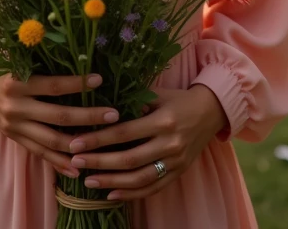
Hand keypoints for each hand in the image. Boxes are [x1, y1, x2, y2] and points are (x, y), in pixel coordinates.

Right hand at [0, 55, 119, 177]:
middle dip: (88, 118)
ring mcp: (13, 125)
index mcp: (17, 81)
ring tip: (102, 146)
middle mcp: (15, 107)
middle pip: (58, 117)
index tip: (100, 79)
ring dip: (77, 145)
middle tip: (113, 116)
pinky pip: (37, 152)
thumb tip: (69, 44)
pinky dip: (57, 161)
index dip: (78, 83)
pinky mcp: (11, 135)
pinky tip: (76, 167)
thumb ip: (35, 50)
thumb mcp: (10, 49)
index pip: (54, 86)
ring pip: (49, 141)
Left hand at [67, 84, 226, 201]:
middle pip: (129, 159)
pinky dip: (132, 194)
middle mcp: (170, 143)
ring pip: (139, 178)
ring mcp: (175, 161)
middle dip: (99, 162)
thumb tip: (101, 110)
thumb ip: (134, 102)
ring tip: (88, 181)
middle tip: (75, 162)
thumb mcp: (158, 94)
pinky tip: (112, 193)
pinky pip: (153, 188)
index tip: (76, 142)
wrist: (212, 111)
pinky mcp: (179, 173)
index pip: (124, 133)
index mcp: (163, 120)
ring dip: (111, 182)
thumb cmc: (178, 99)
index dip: (98, 139)